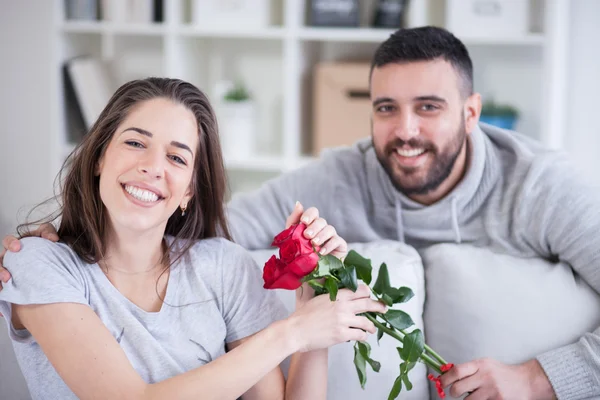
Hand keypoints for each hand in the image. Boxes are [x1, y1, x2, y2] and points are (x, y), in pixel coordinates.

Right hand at [0, 223, 58, 290]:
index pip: (8, 241)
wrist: (49, 257)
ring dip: (1, 276)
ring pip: (0, 271)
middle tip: (7, 274)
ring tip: (6, 281)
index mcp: (15, 244)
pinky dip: (2, 285)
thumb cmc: (44, 243)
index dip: (10, 243)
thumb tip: (53, 238)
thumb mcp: (46, 234)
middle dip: (1, 267)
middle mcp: (9, 256)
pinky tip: (4, 289)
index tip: (17, 248)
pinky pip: (4, 282)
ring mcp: (9, 266)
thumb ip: (48, 232)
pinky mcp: (12, 277)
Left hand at [286, 202, 347, 259]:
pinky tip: (322, 252)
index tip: (303, 222)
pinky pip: (337, 241)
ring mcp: (332, 236)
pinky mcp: (340, 246)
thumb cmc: (300, 256)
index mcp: (311, 224)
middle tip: (307, 235)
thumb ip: (293, 221)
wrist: (308, 275)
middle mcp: (322, 228)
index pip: (313, 212)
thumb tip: (298, 203)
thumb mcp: (292, 238)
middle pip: (321, 220)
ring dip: (321, 235)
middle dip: (314, 227)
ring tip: (314, 243)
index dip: (309, 214)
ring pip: (330, 229)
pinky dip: (329, 245)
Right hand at [286, 284, 386, 352]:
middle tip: (384, 308)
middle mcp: (343, 306)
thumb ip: (329, 295)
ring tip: (372, 329)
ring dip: (371, 326)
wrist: (295, 331)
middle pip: (367, 303)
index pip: (360, 289)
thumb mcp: (317, 298)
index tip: (370, 295)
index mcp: (336, 295)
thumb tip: (336, 292)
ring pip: (366, 322)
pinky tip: (361, 337)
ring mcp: (343, 321)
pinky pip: (359, 335)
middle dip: (379, 306)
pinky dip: (362, 337)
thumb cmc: (302, 315)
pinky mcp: (342, 335)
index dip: (367, 292)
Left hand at [440, 358, 555, 399]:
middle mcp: (485, 377)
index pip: (457, 371)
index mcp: (480, 365)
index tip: (442, 382)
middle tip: (455, 392)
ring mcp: (492, 391)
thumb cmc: (502, 373)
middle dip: (453, 393)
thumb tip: (448, 373)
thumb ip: (469, 369)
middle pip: (458, 388)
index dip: (445, 378)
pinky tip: (484, 399)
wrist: (525, 381)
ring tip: (473, 396)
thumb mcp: (485, 364)